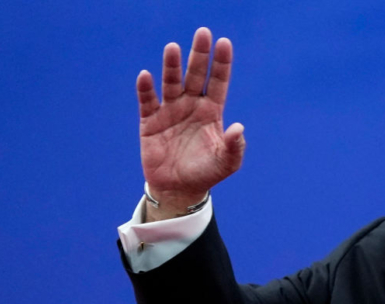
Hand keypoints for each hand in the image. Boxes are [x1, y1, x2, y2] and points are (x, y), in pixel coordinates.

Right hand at [135, 28, 244, 219]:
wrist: (179, 189)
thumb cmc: (206, 173)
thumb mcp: (226, 163)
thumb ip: (235, 146)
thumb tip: (239, 128)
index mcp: (211, 111)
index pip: (217, 81)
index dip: (221, 63)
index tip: (224, 43)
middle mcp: (191, 105)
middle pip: (195, 74)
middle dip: (199, 54)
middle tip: (202, 33)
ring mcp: (170, 111)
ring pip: (171, 83)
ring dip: (171, 66)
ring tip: (172, 48)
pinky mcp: (150, 122)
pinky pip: (147, 101)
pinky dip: (146, 89)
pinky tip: (146, 76)